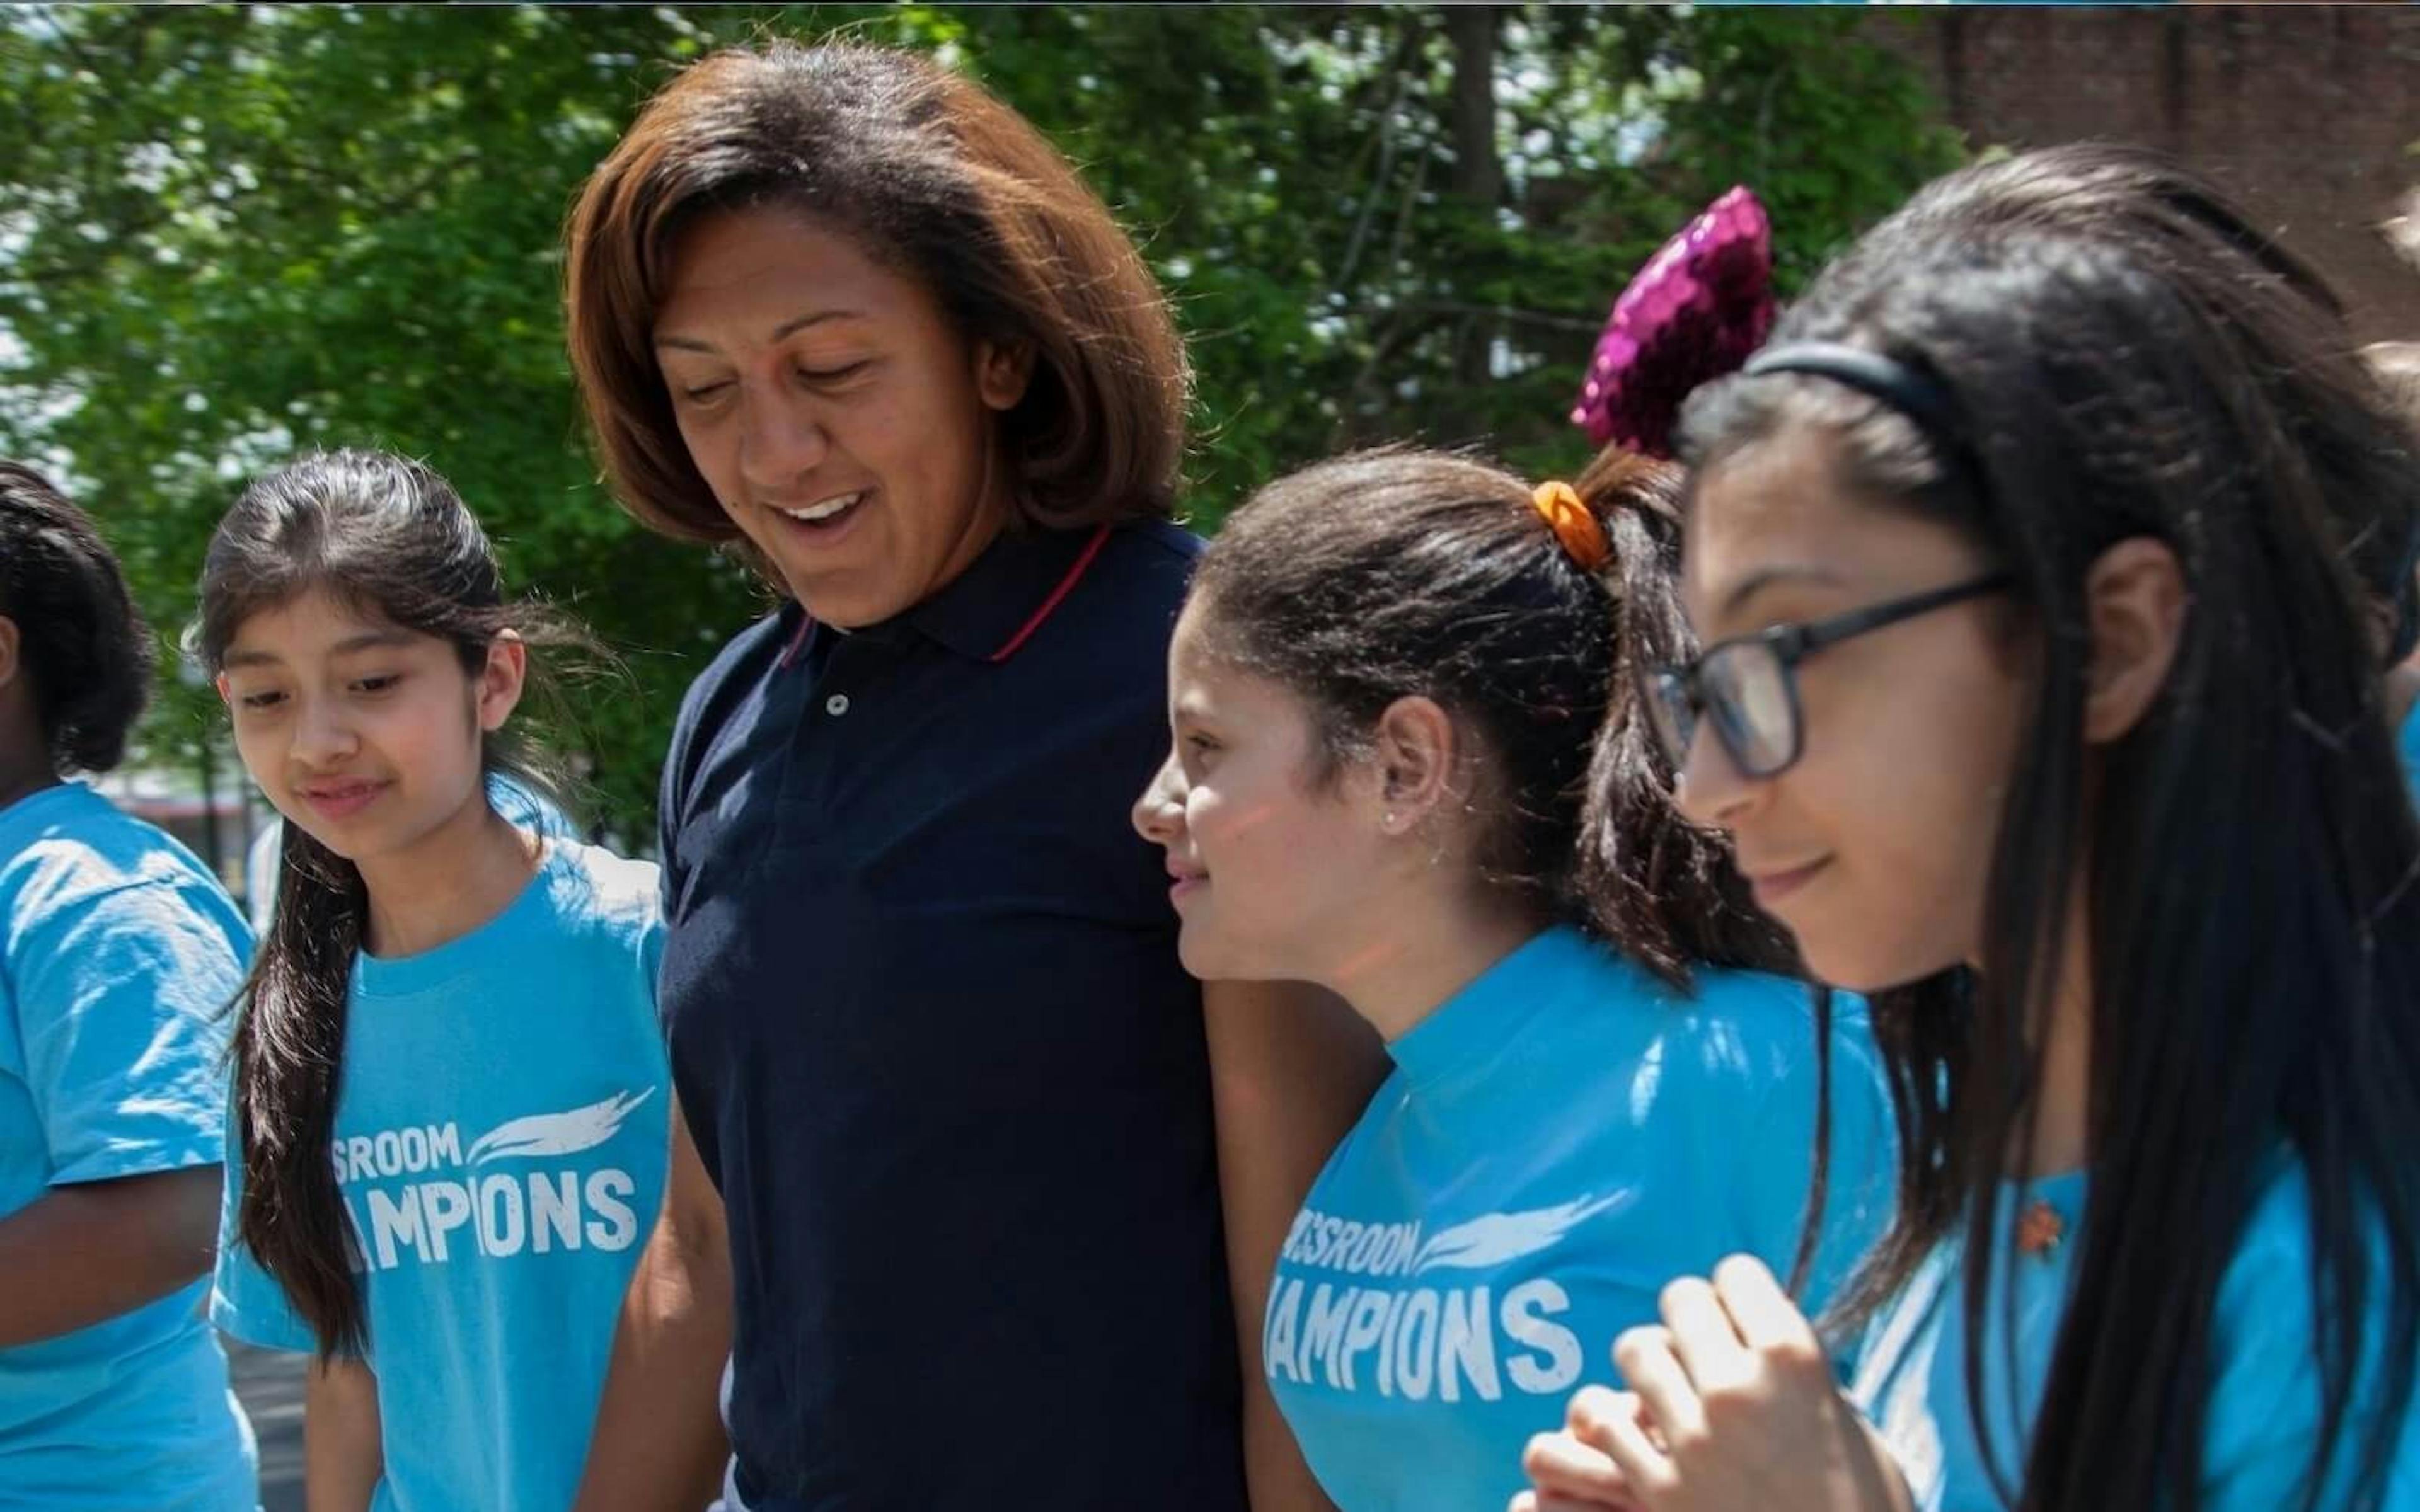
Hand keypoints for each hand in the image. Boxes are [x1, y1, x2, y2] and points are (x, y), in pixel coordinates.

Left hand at [1518, 1256, 1907, 1511]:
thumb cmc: (1864, 1507)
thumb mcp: (1852, 1424)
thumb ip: (1803, 1375)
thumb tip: (1763, 1338)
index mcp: (1795, 1360)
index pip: (1737, 1273)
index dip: (1739, 1295)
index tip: (1744, 1320)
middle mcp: (1738, 1387)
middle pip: (1681, 1298)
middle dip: (1693, 1319)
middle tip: (1706, 1350)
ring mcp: (1693, 1437)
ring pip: (1636, 1348)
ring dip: (1654, 1364)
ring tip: (1673, 1390)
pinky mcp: (1659, 1486)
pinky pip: (1609, 1419)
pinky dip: (1622, 1424)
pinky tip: (1646, 1438)